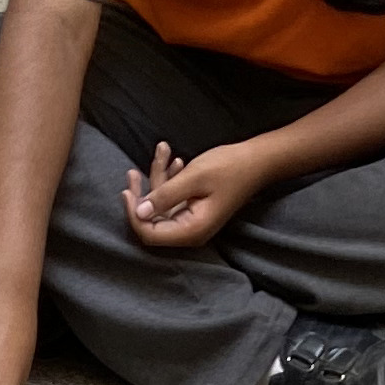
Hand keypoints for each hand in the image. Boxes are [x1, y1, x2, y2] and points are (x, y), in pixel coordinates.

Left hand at [121, 137, 272, 253]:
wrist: (258, 160)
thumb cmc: (230, 167)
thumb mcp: (194, 177)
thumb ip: (165, 196)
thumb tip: (139, 212)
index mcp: (191, 230)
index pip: (149, 234)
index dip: (134, 215)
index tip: (127, 191)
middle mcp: (190, 231)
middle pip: (152, 222)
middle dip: (142, 194)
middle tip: (132, 172)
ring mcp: (191, 221)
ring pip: (161, 206)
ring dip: (157, 178)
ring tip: (162, 150)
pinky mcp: (193, 209)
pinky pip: (172, 199)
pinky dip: (169, 179)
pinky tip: (174, 159)